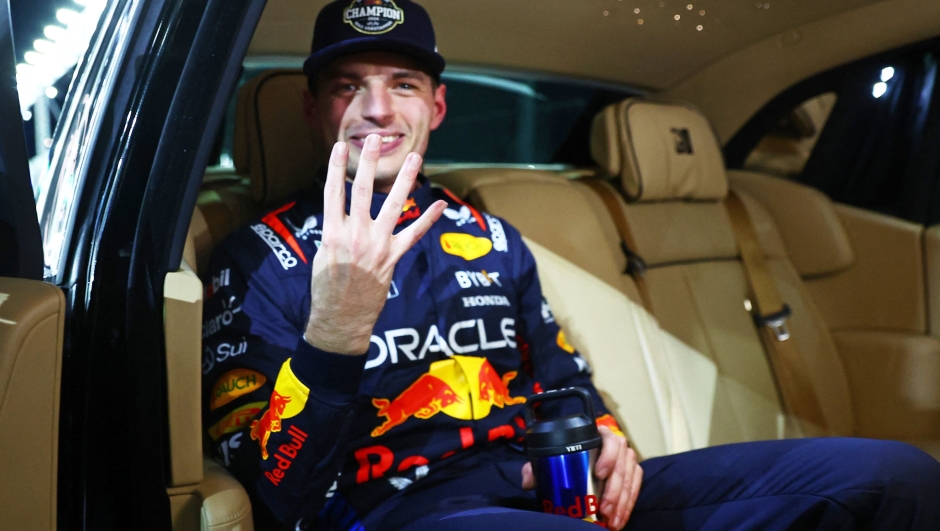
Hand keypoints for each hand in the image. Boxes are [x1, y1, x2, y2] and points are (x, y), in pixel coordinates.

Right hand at [304, 135, 446, 354]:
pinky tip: (440, 204)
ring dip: (405, 178)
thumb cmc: (327, 288)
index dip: (337, 167)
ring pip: (394, 205)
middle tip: (375, 138)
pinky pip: (414, 234)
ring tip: (415, 157)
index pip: (333, 192)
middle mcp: (356, 235)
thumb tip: (340, 215)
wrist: (341, 318)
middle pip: (362, 191)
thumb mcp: (322, 256)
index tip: (340, 146)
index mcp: (333, 233)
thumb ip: (334, 231)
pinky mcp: (393, 257)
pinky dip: (428, 219)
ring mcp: (377, 245)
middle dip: (368, 162)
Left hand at [521, 426, 641, 529]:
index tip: (599, 474)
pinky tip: (619, 519)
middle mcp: (618, 445)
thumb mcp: (549, 459)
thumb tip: (528, 482)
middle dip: (614, 490)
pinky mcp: (634, 473)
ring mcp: (627, 459)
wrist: (581, 458)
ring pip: (629, 479)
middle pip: (621, 465)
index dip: (608, 456)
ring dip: (622, 502)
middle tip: (603, 509)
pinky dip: (628, 505)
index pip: (610, 441)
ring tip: (611, 520)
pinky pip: (635, 488)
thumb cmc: (566, 457)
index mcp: (599, 435)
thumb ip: (536, 468)